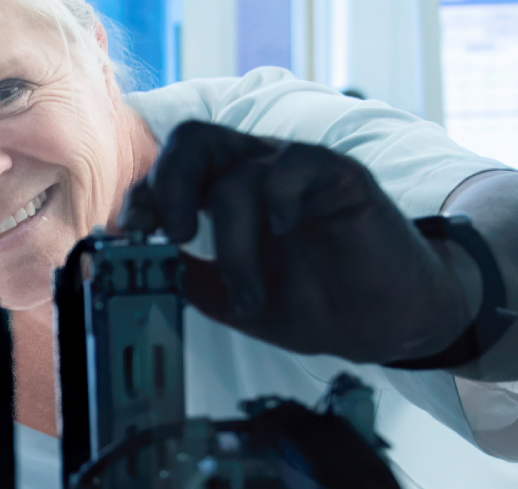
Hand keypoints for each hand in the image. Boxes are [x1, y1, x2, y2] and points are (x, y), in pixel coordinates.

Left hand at [117, 121, 472, 365]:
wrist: (389, 321)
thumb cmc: (317, 302)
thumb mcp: (236, 301)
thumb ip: (192, 281)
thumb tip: (144, 270)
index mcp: (225, 193)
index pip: (170, 171)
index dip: (142, 197)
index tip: (128, 236)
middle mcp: (257, 170)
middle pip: (192, 139)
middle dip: (166, 187)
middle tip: (169, 238)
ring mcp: (297, 170)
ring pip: (237, 173)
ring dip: (233, 245)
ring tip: (250, 296)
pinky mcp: (340, 175)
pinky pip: (292, 166)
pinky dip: (275, 206)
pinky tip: (284, 237)